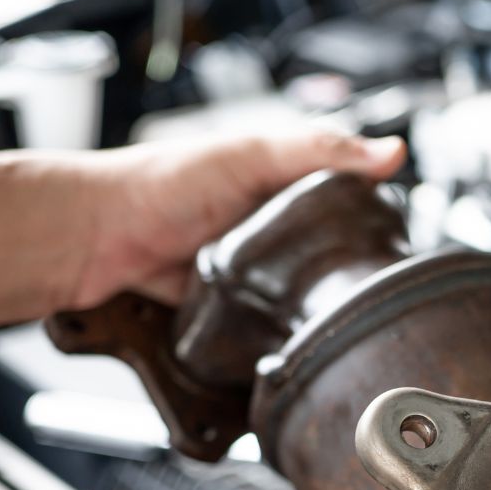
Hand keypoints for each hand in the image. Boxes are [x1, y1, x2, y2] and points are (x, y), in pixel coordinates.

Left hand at [64, 128, 407, 307]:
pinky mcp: (225, 308)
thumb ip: (319, 151)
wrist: (90, 237)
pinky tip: (286, 338)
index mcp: (279, 184)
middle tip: (367, 293)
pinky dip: (271, 333)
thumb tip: (391, 152)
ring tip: (332, 323)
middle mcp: (264, 227)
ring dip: (308, 310)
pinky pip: (261, 326)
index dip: (375, 220)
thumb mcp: (251, 155)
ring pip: (296, 296)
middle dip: (343, 275)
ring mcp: (245, 270)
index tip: (400, 243)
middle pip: (326, 257)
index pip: (346, 201)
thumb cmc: (157, 184)